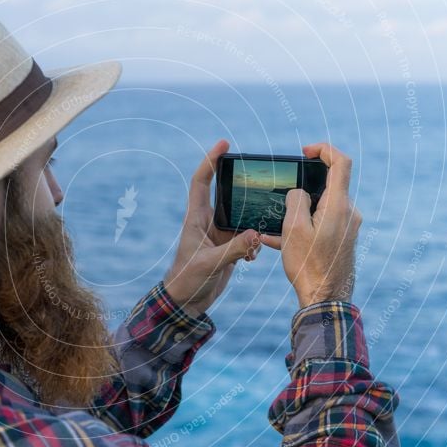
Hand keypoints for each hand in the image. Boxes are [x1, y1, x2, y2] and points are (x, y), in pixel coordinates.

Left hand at [164, 140, 261, 317]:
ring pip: (242, 219)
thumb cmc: (188, 281)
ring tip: (257, 237)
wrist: (186, 303)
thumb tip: (255, 235)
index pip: (201, 182)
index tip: (224, 144)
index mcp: (196, 219)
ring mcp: (219, 235)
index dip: (210, 161)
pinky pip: (246, 238)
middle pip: (227, 195)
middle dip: (243, 190)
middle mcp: (207, 222)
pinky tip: (251, 258)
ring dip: (253, 225)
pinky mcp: (228, 248)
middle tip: (261, 182)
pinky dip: (253, 245)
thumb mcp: (210, 264)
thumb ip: (234, 249)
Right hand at [260, 142, 360, 308]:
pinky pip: (321, 225)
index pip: (341, 163)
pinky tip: (278, 241)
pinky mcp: (343, 240)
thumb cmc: (309, 265)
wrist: (325, 300)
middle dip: (302, 190)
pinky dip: (303, 228)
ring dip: (297, 214)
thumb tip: (300, 193)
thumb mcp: (293, 228)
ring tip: (273, 228)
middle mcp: (348, 213)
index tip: (306, 151)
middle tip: (280, 201)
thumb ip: (296, 200)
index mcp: (338, 205)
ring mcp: (348, 227)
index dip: (324, 150)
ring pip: (320, 208)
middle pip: (327, 187)